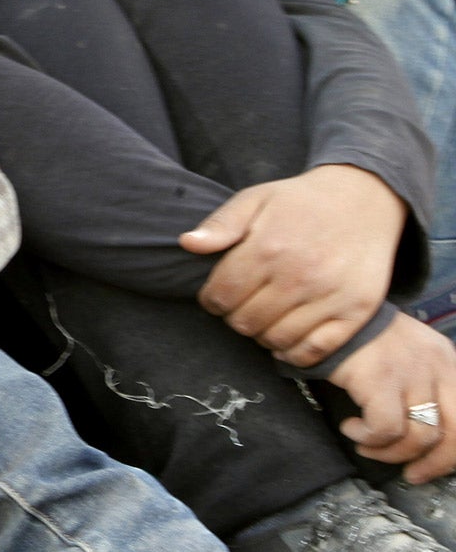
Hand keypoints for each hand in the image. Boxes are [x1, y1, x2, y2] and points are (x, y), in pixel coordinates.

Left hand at [181, 165, 405, 364]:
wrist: (364, 199)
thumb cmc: (301, 201)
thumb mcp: (256, 198)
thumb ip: (221, 224)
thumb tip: (187, 244)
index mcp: (269, 247)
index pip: (222, 294)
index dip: (211, 301)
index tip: (217, 296)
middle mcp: (300, 275)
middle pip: (245, 322)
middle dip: (234, 317)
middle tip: (242, 306)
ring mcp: (331, 295)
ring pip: (276, 339)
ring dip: (262, 335)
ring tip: (263, 318)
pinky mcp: (357, 311)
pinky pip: (315, 350)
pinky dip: (295, 353)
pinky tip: (286, 339)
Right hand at [327, 314, 455, 481]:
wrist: (324, 311)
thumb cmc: (360, 337)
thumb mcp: (407, 356)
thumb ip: (424, 385)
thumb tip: (425, 434)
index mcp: (447, 361)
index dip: (451, 454)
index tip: (427, 467)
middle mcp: (437, 367)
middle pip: (454, 433)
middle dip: (433, 463)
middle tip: (410, 474)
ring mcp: (411, 374)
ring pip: (419, 437)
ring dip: (389, 452)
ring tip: (366, 445)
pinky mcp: (381, 380)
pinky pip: (385, 429)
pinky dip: (368, 438)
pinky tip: (351, 428)